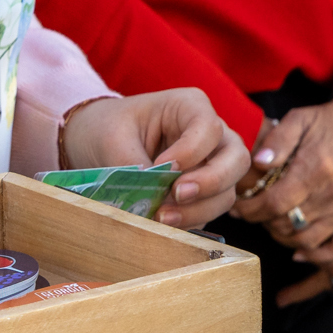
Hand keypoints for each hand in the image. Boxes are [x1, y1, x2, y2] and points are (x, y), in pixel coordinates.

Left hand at [58, 89, 249, 229]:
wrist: (96, 143)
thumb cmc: (107, 129)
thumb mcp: (113, 139)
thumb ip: (133, 166)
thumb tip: (150, 199)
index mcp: (190, 107)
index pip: (209, 128)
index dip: (190, 152)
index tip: (160, 167)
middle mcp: (211, 135)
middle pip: (236, 159)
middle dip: (211, 182)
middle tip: (177, 195)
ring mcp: (210, 166)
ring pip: (227, 192)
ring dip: (198, 210)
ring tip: (161, 218)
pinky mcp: (202, 194)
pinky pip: (209, 211)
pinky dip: (190, 221)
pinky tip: (163, 225)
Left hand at [231, 93, 332, 259]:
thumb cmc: (329, 123)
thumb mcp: (300, 118)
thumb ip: (278, 140)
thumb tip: (259, 164)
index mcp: (317, 167)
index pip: (274, 203)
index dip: (250, 210)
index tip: (239, 207)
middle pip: (287, 224)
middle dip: (263, 220)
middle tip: (256, 211)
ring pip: (306, 240)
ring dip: (284, 236)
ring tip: (275, 222)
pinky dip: (317, 255)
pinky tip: (300, 249)